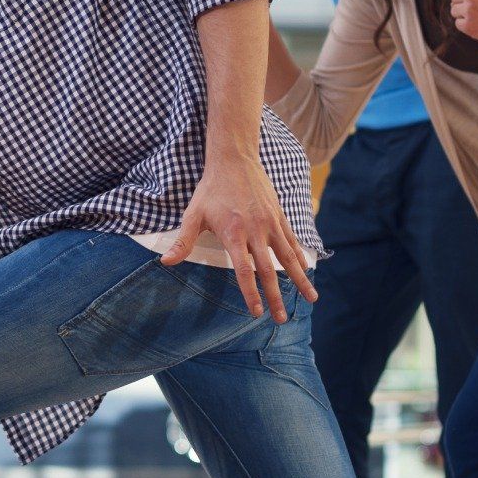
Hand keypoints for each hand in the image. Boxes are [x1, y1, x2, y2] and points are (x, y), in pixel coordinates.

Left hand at [162, 157, 317, 321]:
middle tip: (281, 319)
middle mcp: (256, 230)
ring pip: (288, 257)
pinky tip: (307, 271)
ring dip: (300, 280)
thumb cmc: (211, 188)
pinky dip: (301, 257)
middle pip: (268, 270)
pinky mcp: (279, 216)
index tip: (257, 313)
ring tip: (312, 299)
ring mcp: (271, 223)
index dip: (251, 294)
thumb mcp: (194, 214)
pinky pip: (292, 241)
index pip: (245, 271)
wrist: (234, 159)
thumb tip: (166, 262)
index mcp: (234, 233)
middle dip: (276, 297)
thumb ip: (183, 241)